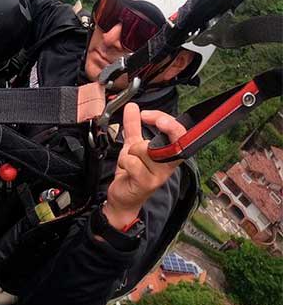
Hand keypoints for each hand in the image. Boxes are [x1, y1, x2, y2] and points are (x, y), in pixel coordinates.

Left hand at [103, 103, 187, 228]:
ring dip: (129, 151)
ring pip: (144, 149)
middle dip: (158, 130)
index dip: (169, 122)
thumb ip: (134, 126)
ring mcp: (160, 174)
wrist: (123, 198)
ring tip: (129, 161)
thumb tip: (132, 107)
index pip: (181, 135)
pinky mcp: (147, 183)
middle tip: (144, 126)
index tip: (149, 115)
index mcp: (169, 154)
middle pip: (170, 140)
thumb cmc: (132, 173)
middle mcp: (169, 164)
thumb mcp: (133, 146)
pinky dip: (124, 161)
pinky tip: (125, 169)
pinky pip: (132, 162)